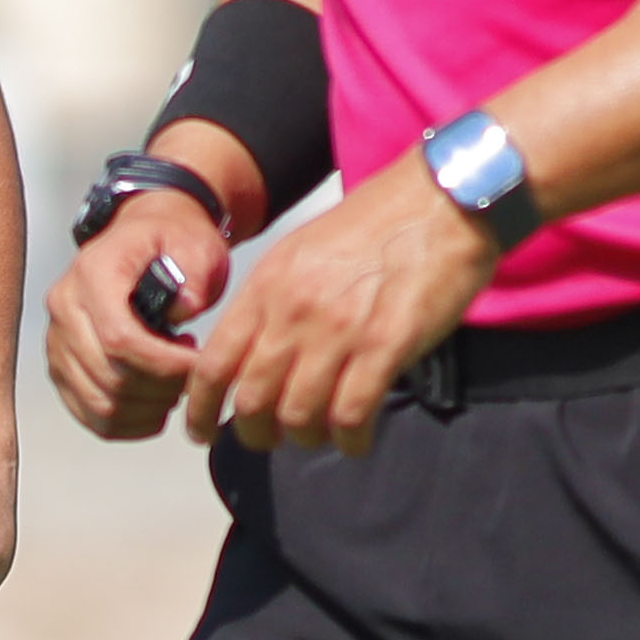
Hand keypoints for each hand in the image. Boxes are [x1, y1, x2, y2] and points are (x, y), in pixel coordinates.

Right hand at [41, 192, 228, 440]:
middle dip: (162, 388)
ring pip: (100, 403)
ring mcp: (57, 341)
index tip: (199, 366)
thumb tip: (184, 308)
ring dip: (148, 408)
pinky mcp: (62, 367)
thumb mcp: (194, 244)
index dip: (163, 365)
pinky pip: (90, 415)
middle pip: (109, 377)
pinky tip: (156, 404)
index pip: (118, 339)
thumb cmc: (171, 242)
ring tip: (174, 382)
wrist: (143, 240)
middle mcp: (63, 307)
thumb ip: (194, 270)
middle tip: (193, 374)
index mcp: (92, 273)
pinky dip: (129, 424)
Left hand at [189, 157, 501, 455]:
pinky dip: (350, 439)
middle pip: (252, 400)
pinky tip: (356, 439)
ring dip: (306, 438)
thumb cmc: (373, 226)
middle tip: (268, 440)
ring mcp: (339, 330)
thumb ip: (271, 302)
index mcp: (267, 286)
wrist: (439, 199)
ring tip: (319, 435)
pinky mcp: (386, 344)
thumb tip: (252, 354)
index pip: (214, 363)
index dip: (201, 408)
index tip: (201, 431)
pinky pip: (352, 414)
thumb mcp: (301, 253)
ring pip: (300, 416)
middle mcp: (295, 311)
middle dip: (255, 434)